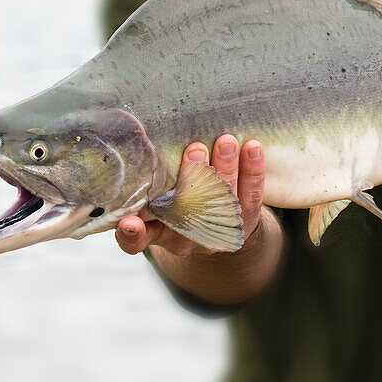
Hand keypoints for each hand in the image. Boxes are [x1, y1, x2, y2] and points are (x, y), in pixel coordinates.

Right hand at [115, 135, 266, 257]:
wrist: (217, 224)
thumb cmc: (177, 201)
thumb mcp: (156, 195)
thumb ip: (147, 182)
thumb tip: (140, 144)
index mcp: (157, 232)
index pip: (138, 239)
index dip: (131, 233)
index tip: (128, 222)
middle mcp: (185, 237)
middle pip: (188, 212)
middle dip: (193, 179)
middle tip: (196, 149)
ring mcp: (217, 231)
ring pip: (222, 202)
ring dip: (225, 169)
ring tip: (225, 142)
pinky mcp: (245, 222)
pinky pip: (251, 197)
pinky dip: (253, 171)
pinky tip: (253, 149)